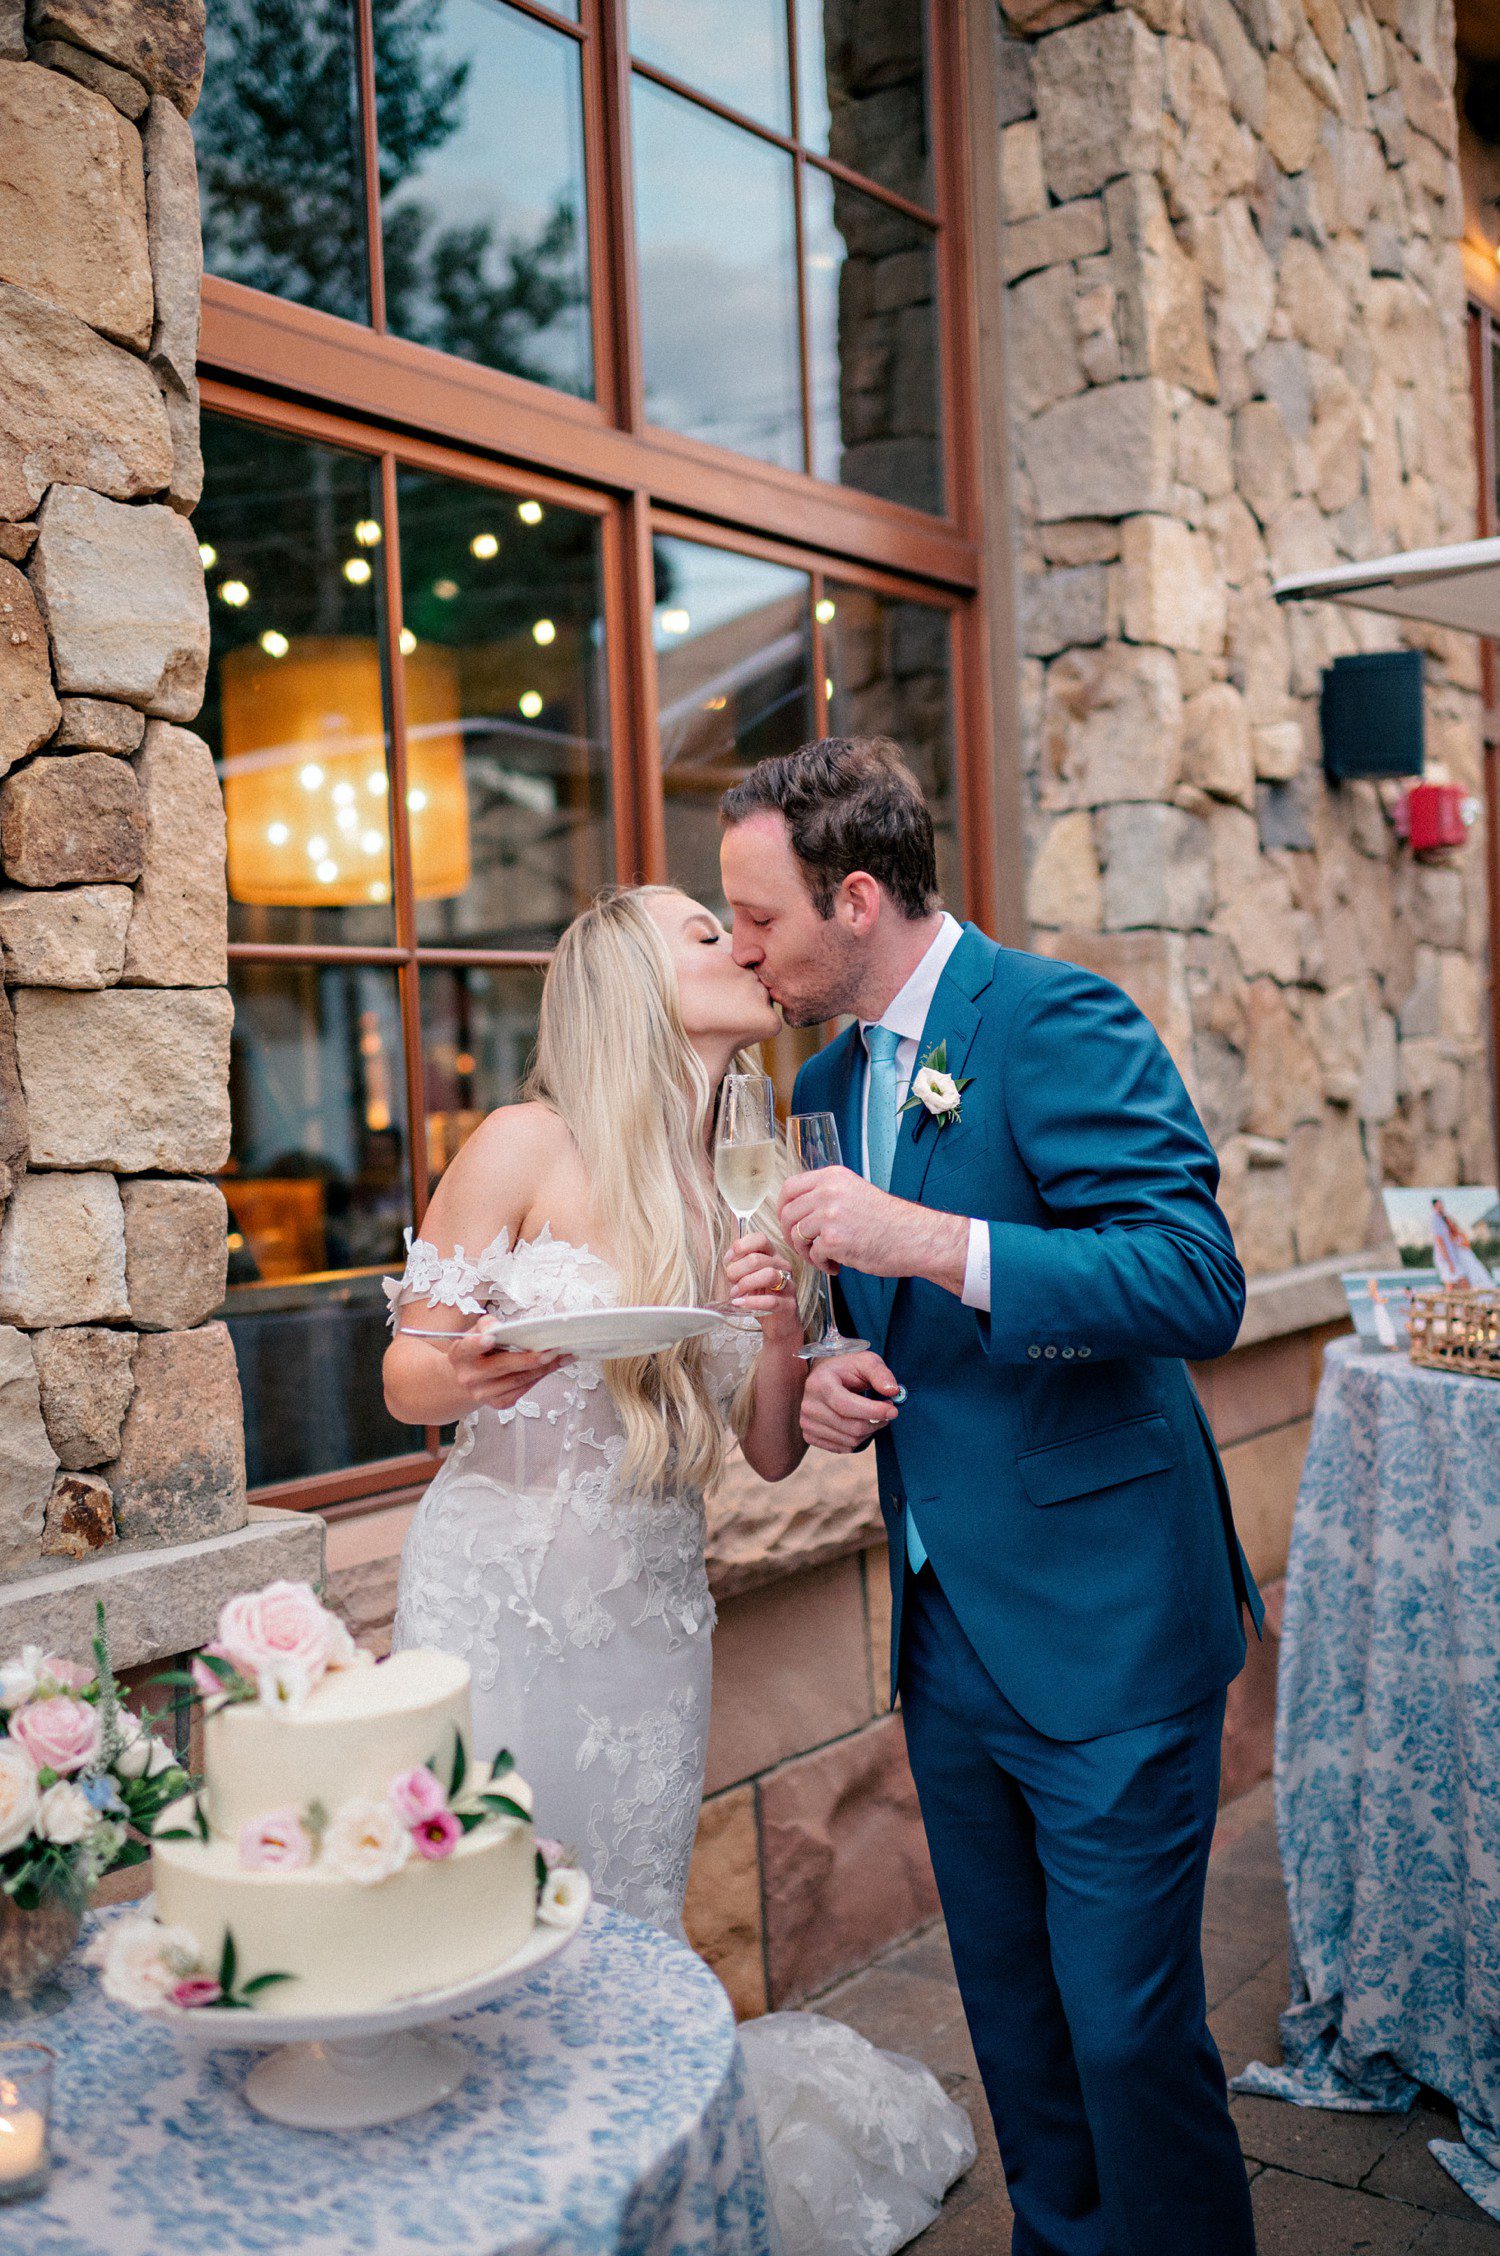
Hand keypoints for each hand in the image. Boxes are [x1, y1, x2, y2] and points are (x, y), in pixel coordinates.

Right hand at [445, 1321, 569, 1412]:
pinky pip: (522, 1390)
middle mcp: (469, 1376)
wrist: (468, 1378)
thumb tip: (498, 1328)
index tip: (490, 1338)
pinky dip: (539, 1377)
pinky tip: (552, 1366)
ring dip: (543, 1368)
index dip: (478, 1344)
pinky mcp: (498, 1403)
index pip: (467, 1348)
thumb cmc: (477, 1350)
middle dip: (529, 1359)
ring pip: (517, 1380)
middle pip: (502, 1366)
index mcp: (460, 1354)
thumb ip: (487, 1325)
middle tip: (552, 1350)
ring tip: (561, 1356)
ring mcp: (483, 1393)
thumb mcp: (476, 1332)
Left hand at [723, 1231, 802, 1348]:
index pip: (760, 1239)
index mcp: (773, 1256)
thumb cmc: (762, 1297)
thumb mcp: (749, 1276)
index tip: (729, 1260)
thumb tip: (729, 1259)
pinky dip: (752, 1302)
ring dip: (745, 1284)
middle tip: (731, 1282)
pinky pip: (771, 1300)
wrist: (779, 1324)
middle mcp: (783, 1266)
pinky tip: (740, 1303)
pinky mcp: (788, 1305)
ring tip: (735, 1294)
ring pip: (768, 1275)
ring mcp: (788, 1285)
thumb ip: (740, 1265)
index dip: (741, 1246)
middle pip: (757, 1258)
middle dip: (737, 1270)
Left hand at [779, 1166, 910, 1277]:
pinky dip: (822, 1264)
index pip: (789, 1187)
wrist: (913, 1237)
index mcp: (832, 1177)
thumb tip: (796, 1208)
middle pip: (788, 1214)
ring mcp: (830, 1215)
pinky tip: (837, 1266)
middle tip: (804, 1247)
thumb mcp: (854, 1192)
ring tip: (825, 1258)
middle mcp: (828, 1192)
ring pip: (796, 1235)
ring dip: (806, 1252)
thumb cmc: (887, 1220)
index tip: (787, 1222)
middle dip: (790, 1234)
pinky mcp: (834, 1239)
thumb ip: (827, 1194)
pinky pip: (813, 1255)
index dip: (783, 1208)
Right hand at [800, 1349, 901, 1453]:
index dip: (874, 1412)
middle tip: (887, 1412)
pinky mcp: (809, 1435)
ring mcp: (806, 1423)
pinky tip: (859, 1423)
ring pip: (849, 1441)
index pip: (847, 1406)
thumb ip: (880, 1374)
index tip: (893, 1410)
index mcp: (820, 1384)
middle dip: (876, 1422)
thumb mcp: (865, 1361)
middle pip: (851, 1427)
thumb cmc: (845, 1368)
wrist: (821, 1376)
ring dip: (869, 1431)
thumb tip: (892, 1391)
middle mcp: (809, 1405)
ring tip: (873, 1416)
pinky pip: (842, 1448)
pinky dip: (857, 1439)